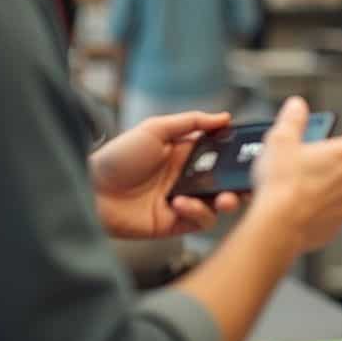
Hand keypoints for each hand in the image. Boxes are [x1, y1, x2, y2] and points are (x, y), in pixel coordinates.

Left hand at [90, 111, 242, 238]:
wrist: (90, 189)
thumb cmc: (118, 156)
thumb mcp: (155, 129)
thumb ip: (192, 122)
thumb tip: (224, 117)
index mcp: (186, 154)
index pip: (221, 155)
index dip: (237, 156)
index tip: (251, 155)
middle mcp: (187, 178)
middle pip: (225, 182)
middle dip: (241, 184)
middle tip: (248, 184)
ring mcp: (183, 201)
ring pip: (218, 205)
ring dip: (225, 201)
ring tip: (223, 199)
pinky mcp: (175, 223)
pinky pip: (199, 221)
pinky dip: (198, 213)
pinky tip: (181, 204)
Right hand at [251, 97, 341, 252]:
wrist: (277, 229)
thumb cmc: (281, 187)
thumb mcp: (281, 141)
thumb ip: (293, 120)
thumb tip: (297, 107)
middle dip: (332, 159)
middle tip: (305, 162)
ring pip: (340, 186)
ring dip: (325, 182)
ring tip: (296, 185)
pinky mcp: (337, 225)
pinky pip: (331, 209)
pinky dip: (318, 205)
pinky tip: (298, 204)